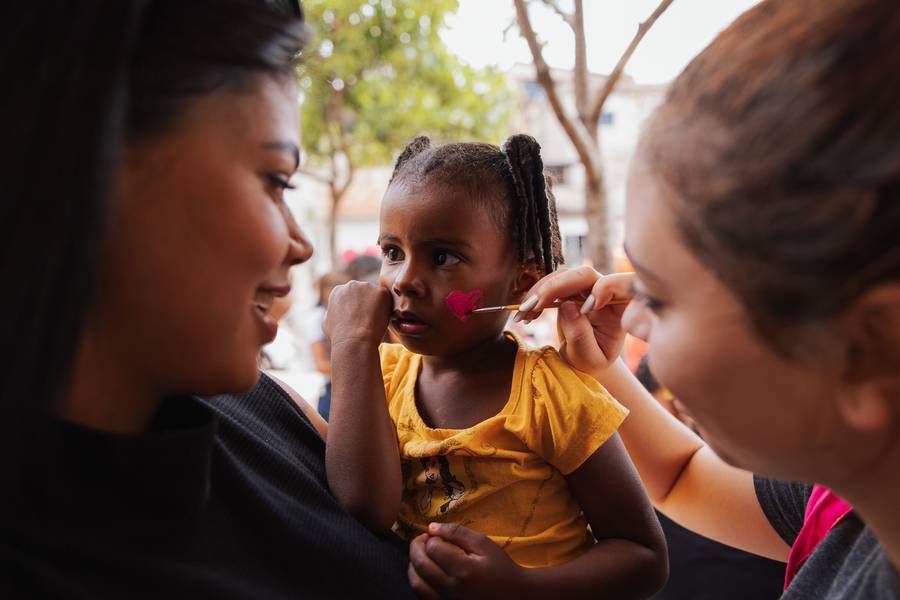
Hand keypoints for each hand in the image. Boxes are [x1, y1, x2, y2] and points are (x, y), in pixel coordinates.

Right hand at [322, 281, 391, 347]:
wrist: (354, 340)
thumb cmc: (340, 336)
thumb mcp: (327, 322)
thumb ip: (332, 312)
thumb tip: (334, 312)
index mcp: (338, 290)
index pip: (350, 295)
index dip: (356, 308)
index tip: (358, 319)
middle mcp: (351, 284)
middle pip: (363, 292)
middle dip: (367, 303)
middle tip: (369, 320)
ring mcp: (367, 286)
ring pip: (375, 295)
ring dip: (377, 304)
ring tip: (374, 321)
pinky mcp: (381, 292)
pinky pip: (387, 299)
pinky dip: (387, 308)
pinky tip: (381, 319)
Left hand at [408, 523, 525, 599]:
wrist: (514, 596)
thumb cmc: (500, 567)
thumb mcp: (483, 544)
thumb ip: (457, 533)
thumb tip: (431, 527)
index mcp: (463, 570)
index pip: (433, 549)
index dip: (431, 538)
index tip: (436, 535)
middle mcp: (452, 589)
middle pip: (420, 566)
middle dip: (415, 548)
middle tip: (421, 539)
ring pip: (417, 584)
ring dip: (413, 566)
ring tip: (420, 554)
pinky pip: (422, 596)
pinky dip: (418, 581)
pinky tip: (425, 571)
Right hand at [517, 267, 634, 374]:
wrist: (584, 362)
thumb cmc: (592, 361)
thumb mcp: (589, 358)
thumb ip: (581, 336)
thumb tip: (568, 305)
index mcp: (619, 307)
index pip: (617, 285)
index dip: (603, 289)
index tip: (588, 309)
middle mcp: (604, 292)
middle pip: (583, 275)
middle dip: (555, 287)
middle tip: (532, 306)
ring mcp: (585, 288)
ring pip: (562, 276)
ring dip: (539, 292)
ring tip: (523, 316)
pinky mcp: (569, 289)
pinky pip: (551, 284)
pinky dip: (535, 297)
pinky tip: (525, 315)